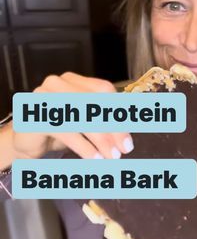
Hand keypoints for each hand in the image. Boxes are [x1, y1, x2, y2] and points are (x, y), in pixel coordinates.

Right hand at [11, 72, 133, 159]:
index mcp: (74, 80)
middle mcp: (58, 83)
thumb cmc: (58, 132)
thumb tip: (127, 140)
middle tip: (124, 150)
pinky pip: (66, 130)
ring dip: (101, 140)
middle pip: (94, 102)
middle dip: (113, 129)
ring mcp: (44, 97)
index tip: (128, 139)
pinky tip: (94, 158)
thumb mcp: (85, 125)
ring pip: (81, 117)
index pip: (104, 90)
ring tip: (112, 157)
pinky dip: (83, 146)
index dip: (119, 113)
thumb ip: (104, 123)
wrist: (26, 142)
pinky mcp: (35, 114)